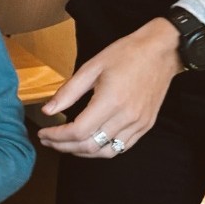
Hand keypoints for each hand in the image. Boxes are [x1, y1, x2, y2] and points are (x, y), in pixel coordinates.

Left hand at [38, 17, 183, 157]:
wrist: (161, 51)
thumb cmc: (126, 54)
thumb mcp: (91, 67)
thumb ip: (68, 92)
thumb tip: (47, 111)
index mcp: (111, 101)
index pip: (78, 131)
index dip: (56, 136)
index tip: (43, 133)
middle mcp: (126, 117)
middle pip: (89, 146)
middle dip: (64, 147)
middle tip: (48, 141)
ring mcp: (139, 124)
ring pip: (106, 152)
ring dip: (82, 152)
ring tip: (65, 144)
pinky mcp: (146, 125)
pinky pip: (122, 147)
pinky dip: (102, 149)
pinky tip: (90, 142)